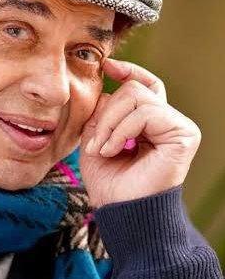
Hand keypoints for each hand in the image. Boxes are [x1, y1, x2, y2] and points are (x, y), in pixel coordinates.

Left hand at [79, 58, 200, 207]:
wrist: (121, 211)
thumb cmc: (110, 183)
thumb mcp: (96, 140)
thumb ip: (100, 113)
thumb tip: (106, 87)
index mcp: (150, 122)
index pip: (144, 85)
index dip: (128, 71)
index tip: (106, 66)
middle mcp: (167, 121)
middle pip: (134, 88)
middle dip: (106, 114)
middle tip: (94, 144)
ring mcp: (178, 126)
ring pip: (136, 97)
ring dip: (110, 124)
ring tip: (102, 150)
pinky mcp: (184, 134)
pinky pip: (145, 112)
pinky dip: (122, 130)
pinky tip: (114, 150)